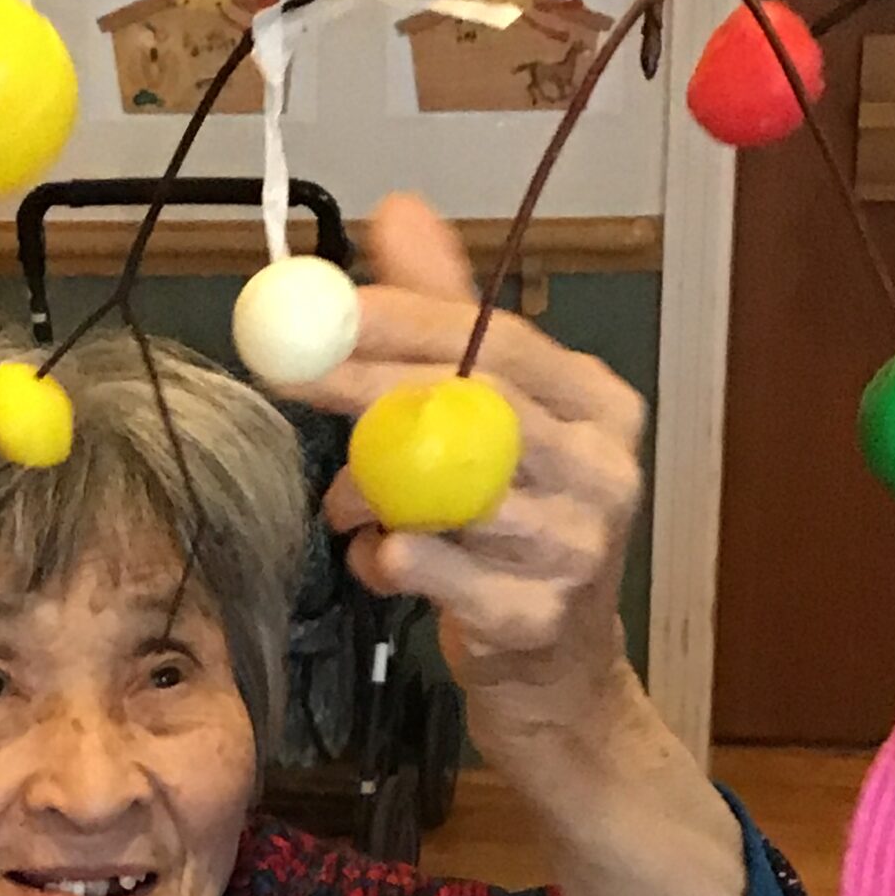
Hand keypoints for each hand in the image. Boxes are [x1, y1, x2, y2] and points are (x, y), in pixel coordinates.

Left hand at [287, 193, 646, 752]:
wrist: (560, 684)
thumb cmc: (513, 543)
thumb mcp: (490, 425)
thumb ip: (447, 322)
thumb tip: (397, 211)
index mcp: (599, 407)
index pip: (497, 340)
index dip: (405, 317)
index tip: (326, 309)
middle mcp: (605, 470)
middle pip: (478, 406)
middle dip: (370, 385)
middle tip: (288, 370)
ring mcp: (580, 548)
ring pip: (453, 493)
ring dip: (373, 492)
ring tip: (345, 504)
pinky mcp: (539, 619)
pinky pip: (438, 573)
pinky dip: (388, 561)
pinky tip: (378, 559)